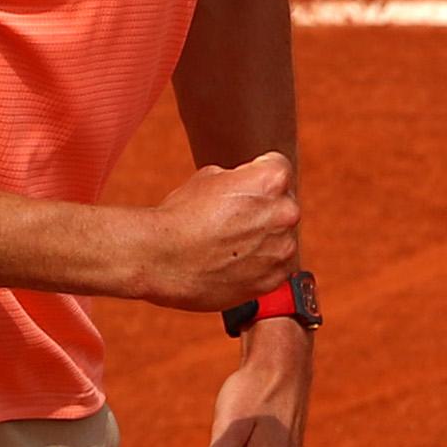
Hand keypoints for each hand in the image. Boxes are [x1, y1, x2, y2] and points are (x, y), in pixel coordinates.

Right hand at [142, 152, 300, 310]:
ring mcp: (283, 249)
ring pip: (280, 238)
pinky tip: (231, 264)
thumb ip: (239, 179)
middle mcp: (285, 212)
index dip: (255, 174)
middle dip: (262, 209)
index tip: (240, 186)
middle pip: (282, 204)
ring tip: (227, 245)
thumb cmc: (180, 216)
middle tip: (230, 219)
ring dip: (263, 239)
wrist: (161, 259)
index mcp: (272, 180)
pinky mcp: (274, 279)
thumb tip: (247, 186)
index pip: (278, 168)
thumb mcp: (209, 177)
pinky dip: (259, 266)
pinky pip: (275, 267)